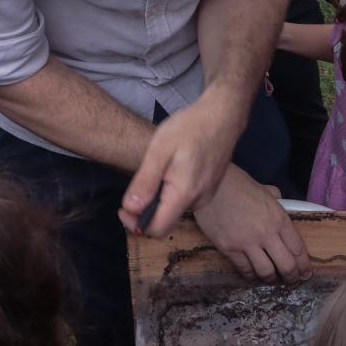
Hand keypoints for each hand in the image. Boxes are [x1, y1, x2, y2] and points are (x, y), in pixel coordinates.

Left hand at [119, 93, 244, 236]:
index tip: (123, 207)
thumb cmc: (190, 127)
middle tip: (137, 185)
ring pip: (174, 210)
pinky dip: (172, 193)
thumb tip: (130, 209)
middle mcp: (198, 201)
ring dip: (159, 199)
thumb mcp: (159, 150)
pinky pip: (185, 200)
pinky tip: (172, 170)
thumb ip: (145, 182)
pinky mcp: (210, 190)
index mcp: (184, 194)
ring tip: (158, 171)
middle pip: (165, 221)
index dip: (135, 224)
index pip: (157, 229)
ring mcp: (207, 196)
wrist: (222, 116)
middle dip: (145, 211)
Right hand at [193, 166, 311, 282]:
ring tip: (271, 278)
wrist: (211, 186)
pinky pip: (245, 269)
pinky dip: (251, 275)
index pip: (297, 248)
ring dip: (270, 278)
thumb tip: (278, 198)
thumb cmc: (237, 184)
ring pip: (266, 271)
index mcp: (279, 219)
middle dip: (291, 277)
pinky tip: (252, 274)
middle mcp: (267, 234)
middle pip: (286, 265)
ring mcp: (248, 243)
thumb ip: (275, 197)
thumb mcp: (264, 189)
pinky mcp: (230, 249)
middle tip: (291, 281)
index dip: (303, 265)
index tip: (305, 273)